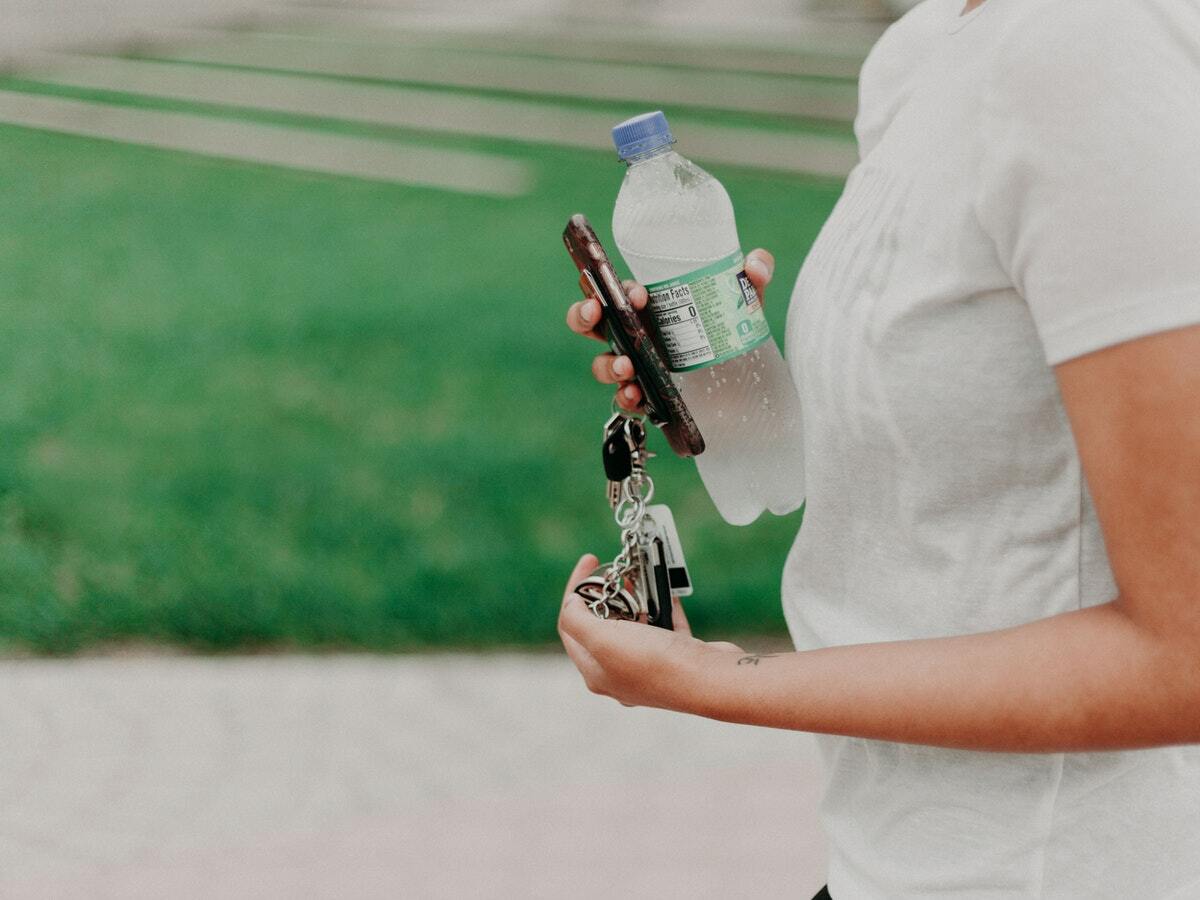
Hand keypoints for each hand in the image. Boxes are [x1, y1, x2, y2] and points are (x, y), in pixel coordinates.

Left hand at [557, 554, 744, 710]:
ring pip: (635, 624)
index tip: (589, 562)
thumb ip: (576, 620)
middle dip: (607, 594)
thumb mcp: (602, 639)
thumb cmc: (655, 663)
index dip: (575, 591)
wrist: (711, 679)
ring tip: (639, 575)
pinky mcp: (678, 657)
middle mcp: (621, 673)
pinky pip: (665, 626)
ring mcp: (651, 666)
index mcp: (596, 672)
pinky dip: (663, 605)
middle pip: (603, 625)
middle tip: (614, 571)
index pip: (572, 626)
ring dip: (636, 597)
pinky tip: (665, 588)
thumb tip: (570, 603)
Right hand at [565, 249, 775, 411]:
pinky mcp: (648, 395)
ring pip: (602, 363)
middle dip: (583, 315)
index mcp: (648, 305)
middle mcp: (635, 334)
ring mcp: (638, 365)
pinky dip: (625, 398)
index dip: (616, 288)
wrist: (747, 378)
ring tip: (627, 367)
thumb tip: (755, 265)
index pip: (617, 290)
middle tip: (595, 313)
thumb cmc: (733, 327)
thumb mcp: (745, 297)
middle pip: (591, 322)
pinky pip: (625, 399)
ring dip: (607, 364)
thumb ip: (755, 273)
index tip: (638, 295)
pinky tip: (635, 396)